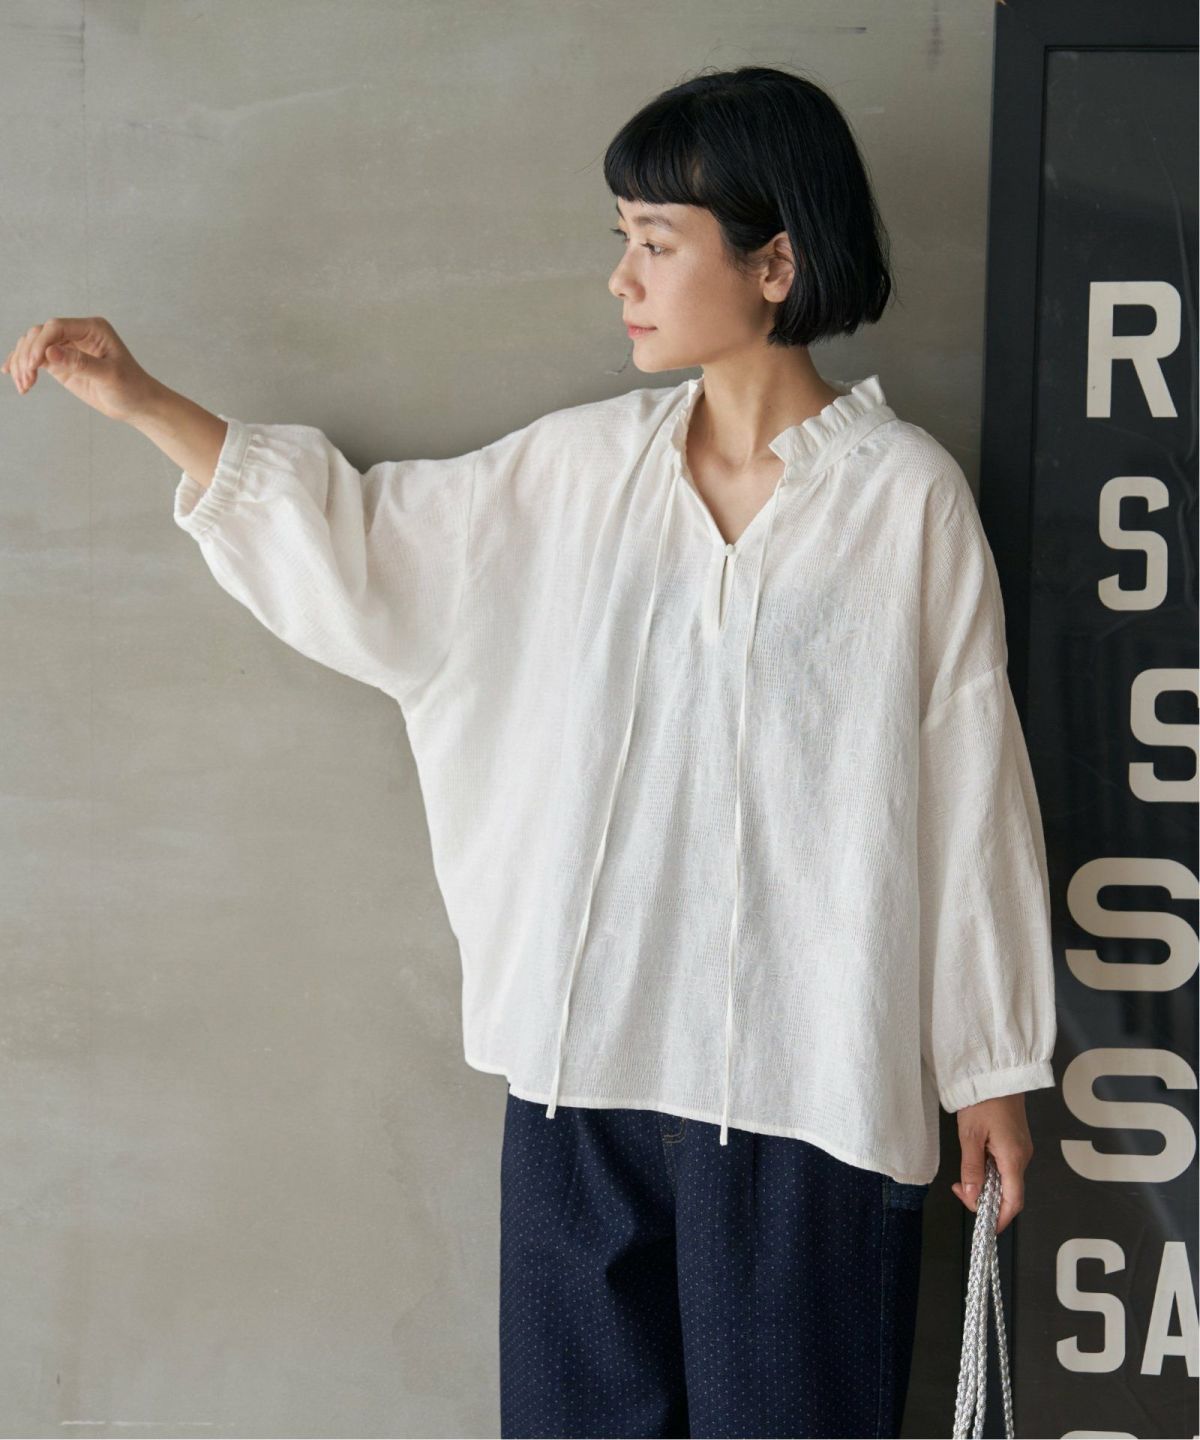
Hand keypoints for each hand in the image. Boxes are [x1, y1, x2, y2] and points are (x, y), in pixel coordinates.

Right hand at [3, 315, 156, 422]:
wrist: (138, 404)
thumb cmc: (131, 387)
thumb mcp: (109, 376)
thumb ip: (80, 363)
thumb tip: (49, 352)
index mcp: (92, 328)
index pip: (56, 327)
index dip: (40, 343)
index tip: (33, 365)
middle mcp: (77, 333)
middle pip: (39, 334)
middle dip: (28, 354)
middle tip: (27, 378)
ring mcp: (67, 347)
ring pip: (33, 346)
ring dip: (23, 363)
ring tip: (24, 385)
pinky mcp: (61, 362)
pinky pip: (36, 359)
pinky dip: (24, 367)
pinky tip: (14, 377)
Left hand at [951, 1092, 1033, 1235]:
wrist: (997, 1073)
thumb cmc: (984, 1098)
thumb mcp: (970, 1134)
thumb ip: (971, 1167)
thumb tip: (972, 1194)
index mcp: (1014, 1158)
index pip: (1013, 1201)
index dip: (999, 1218)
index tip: (983, 1225)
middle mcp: (1023, 1157)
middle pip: (1010, 1193)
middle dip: (986, 1200)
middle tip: (961, 1190)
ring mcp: (1022, 1150)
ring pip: (1007, 1180)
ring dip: (987, 1185)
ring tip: (965, 1177)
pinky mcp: (1016, 1142)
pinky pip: (1006, 1167)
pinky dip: (991, 1172)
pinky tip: (976, 1163)